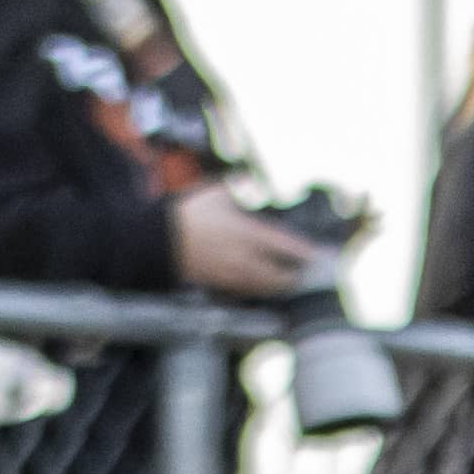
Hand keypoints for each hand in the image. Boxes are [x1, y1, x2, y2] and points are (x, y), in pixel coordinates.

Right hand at [168, 189, 319, 302]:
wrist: (158, 240)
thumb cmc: (188, 214)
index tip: (315, 254)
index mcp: (245, 233)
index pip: (282, 245)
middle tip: (306, 274)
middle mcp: (242, 257)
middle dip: (294, 276)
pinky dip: (259, 290)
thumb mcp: (217, 193)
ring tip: (290, 283)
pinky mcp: (219, 284)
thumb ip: (240, 188)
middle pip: (278, 275)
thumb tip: (254, 182)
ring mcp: (231, 274)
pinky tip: (263, 287)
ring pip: (263, 286)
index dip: (302, 252)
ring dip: (279, 286)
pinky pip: (246, 291)